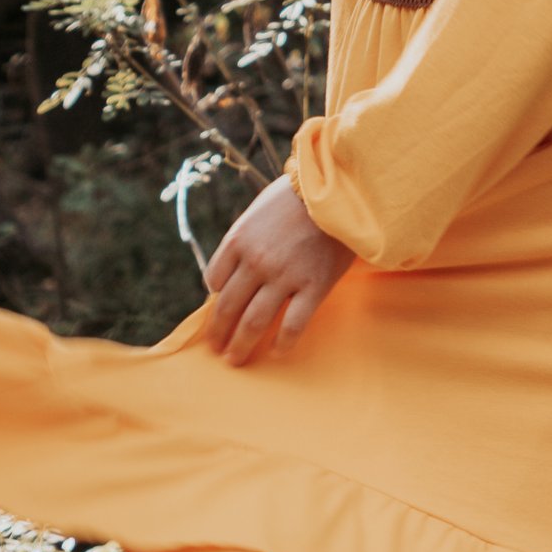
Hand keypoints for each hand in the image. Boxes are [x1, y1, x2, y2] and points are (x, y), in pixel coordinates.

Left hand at [202, 176, 353, 363]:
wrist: (338, 191)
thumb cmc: (297, 197)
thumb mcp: (258, 211)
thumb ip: (245, 239)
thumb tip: (235, 270)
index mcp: (238, 240)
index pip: (213, 279)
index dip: (214, 297)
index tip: (218, 308)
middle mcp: (256, 262)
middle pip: (228, 306)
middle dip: (219, 332)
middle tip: (215, 348)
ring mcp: (285, 277)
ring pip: (254, 322)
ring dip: (240, 345)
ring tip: (235, 360)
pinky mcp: (314, 287)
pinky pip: (292, 325)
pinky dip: (282, 343)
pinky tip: (276, 352)